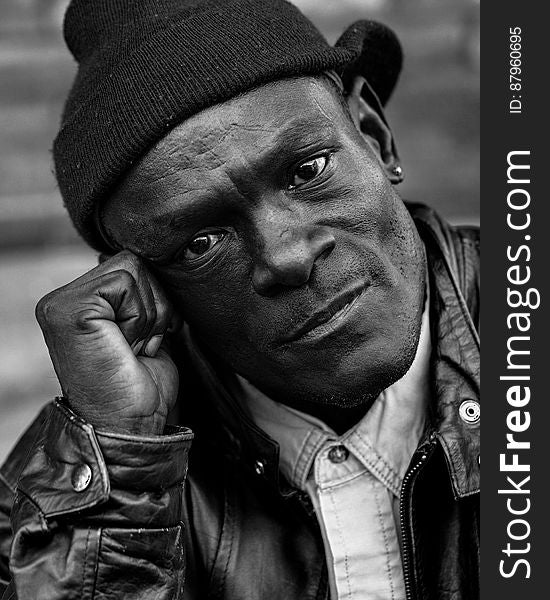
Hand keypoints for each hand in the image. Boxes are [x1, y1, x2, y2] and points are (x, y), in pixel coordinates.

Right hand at [35, 251, 180, 434]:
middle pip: (135, 261)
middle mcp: (63, 299)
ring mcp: (62, 303)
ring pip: (134, 267)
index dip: (155, 300)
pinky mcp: (70, 309)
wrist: (132, 426)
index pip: (131, 264)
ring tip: (133, 348)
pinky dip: (141, 317)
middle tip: (139, 346)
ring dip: (149, 315)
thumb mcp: (145, 329)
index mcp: (79, 302)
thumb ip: (139, 297)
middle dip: (154, 306)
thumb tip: (148, 264)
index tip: (149, 340)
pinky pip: (127, 282)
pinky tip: (128, 347)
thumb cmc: (141, 386)